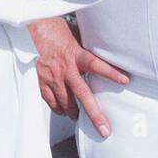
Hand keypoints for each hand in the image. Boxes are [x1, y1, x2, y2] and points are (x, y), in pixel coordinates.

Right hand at [27, 16, 127, 137]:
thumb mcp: (75, 35)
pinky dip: (58, 108)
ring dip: (74, 113)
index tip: (125, 80)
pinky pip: (51, 101)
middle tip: (104, 129)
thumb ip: (86, 50)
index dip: (111, 72)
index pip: (96, 64)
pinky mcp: (39, 81)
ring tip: (78, 117)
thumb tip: (102, 55)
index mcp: (75, 54)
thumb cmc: (55, 30)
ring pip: (66, 103)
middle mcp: (64, 68)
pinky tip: (63, 110)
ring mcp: (51, 76)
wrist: (32, 28)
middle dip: (94, 114)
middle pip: (82, 94)